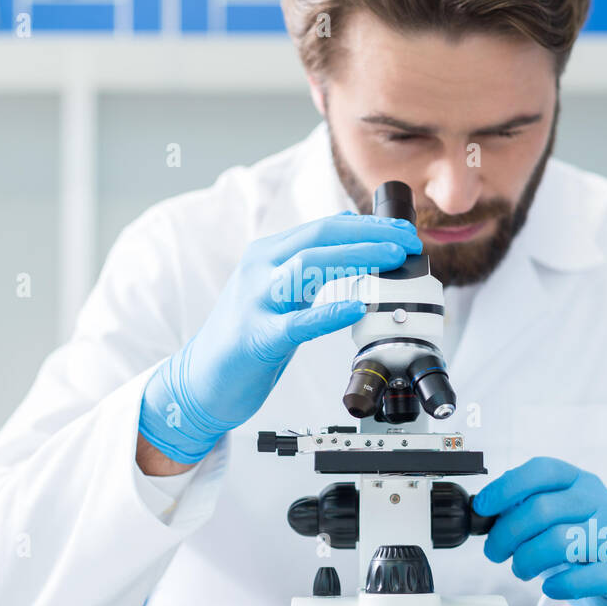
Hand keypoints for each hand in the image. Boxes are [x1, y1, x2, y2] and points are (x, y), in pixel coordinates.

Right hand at [138, 211, 421, 463]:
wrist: (200, 379)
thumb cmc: (245, 335)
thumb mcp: (278, 288)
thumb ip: (308, 261)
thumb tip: (350, 226)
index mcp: (268, 254)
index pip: (325, 227)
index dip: (369, 226)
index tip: (403, 233)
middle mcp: (260, 269)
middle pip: (319, 237)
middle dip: (369, 235)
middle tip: (406, 242)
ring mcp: (256, 301)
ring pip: (307, 266)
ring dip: (355, 259)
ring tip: (390, 261)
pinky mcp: (256, 338)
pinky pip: (296, 323)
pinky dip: (328, 313)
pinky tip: (356, 309)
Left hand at [472, 457, 606, 605]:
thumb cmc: (584, 548)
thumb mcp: (558, 519)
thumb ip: (527, 509)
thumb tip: (486, 510)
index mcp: (581, 483)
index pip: (543, 470)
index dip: (506, 487)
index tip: (482, 507)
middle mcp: (601, 502)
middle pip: (543, 509)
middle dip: (506, 534)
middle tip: (495, 552)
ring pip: (559, 541)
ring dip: (527, 559)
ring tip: (521, 569)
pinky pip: (584, 577)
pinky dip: (559, 584)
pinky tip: (550, 588)